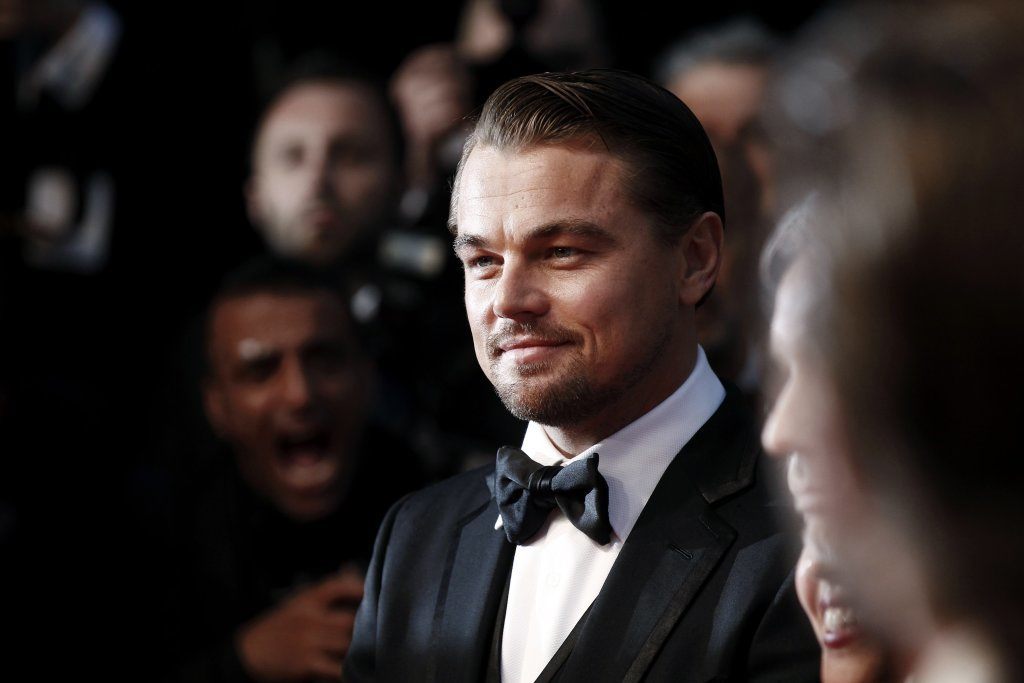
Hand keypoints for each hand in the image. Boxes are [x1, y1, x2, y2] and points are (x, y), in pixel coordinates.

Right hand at [236, 568, 363, 681]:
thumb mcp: (296, 604)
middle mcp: (309, 618)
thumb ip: (325, 593)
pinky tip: (357, 671)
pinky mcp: (306, 663)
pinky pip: (336, 668)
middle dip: (366, 626)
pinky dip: (347, 671)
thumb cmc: (276, 627)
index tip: (374, 593)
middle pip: (348, 620)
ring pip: (346, 644)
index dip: (358, 588)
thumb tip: (353, 573)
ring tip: (373, 651)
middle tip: (380, 630)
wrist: (247, 653)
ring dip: (360, 649)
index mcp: (306, 600)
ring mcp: (308, 641)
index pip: (336, 586)